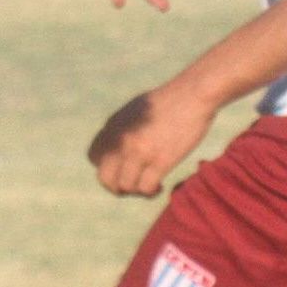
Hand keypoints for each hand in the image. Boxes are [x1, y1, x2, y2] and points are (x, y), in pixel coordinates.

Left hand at [86, 81, 215, 196]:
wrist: (193, 94)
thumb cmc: (169, 100)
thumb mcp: (136, 110)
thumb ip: (123, 129)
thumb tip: (118, 150)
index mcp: (113, 126)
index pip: (94, 157)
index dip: (107, 167)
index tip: (122, 169)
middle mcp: (121, 140)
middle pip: (105, 178)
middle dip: (116, 187)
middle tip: (132, 186)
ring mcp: (139, 151)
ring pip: (125, 186)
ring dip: (137, 191)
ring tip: (150, 185)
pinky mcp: (159, 160)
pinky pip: (145, 188)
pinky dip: (151, 192)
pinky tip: (160, 186)